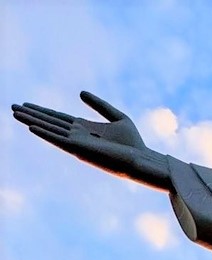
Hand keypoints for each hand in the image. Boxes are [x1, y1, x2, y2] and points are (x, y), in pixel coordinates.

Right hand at [11, 91, 169, 189]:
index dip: (42, 111)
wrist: (142, 159)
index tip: (27, 104)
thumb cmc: (134, 143)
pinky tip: (31, 126)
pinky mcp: (80, 150)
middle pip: (50, 122)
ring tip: (14, 113)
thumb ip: (99, 105)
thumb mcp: (117, 117)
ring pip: (50, 130)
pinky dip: (45, 133)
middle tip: (12, 107)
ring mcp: (78, 144)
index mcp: (85, 128)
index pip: (59, 118)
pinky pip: (59, 140)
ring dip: (32, 121)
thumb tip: (80, 93)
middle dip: (32, 115)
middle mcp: (78, 136)